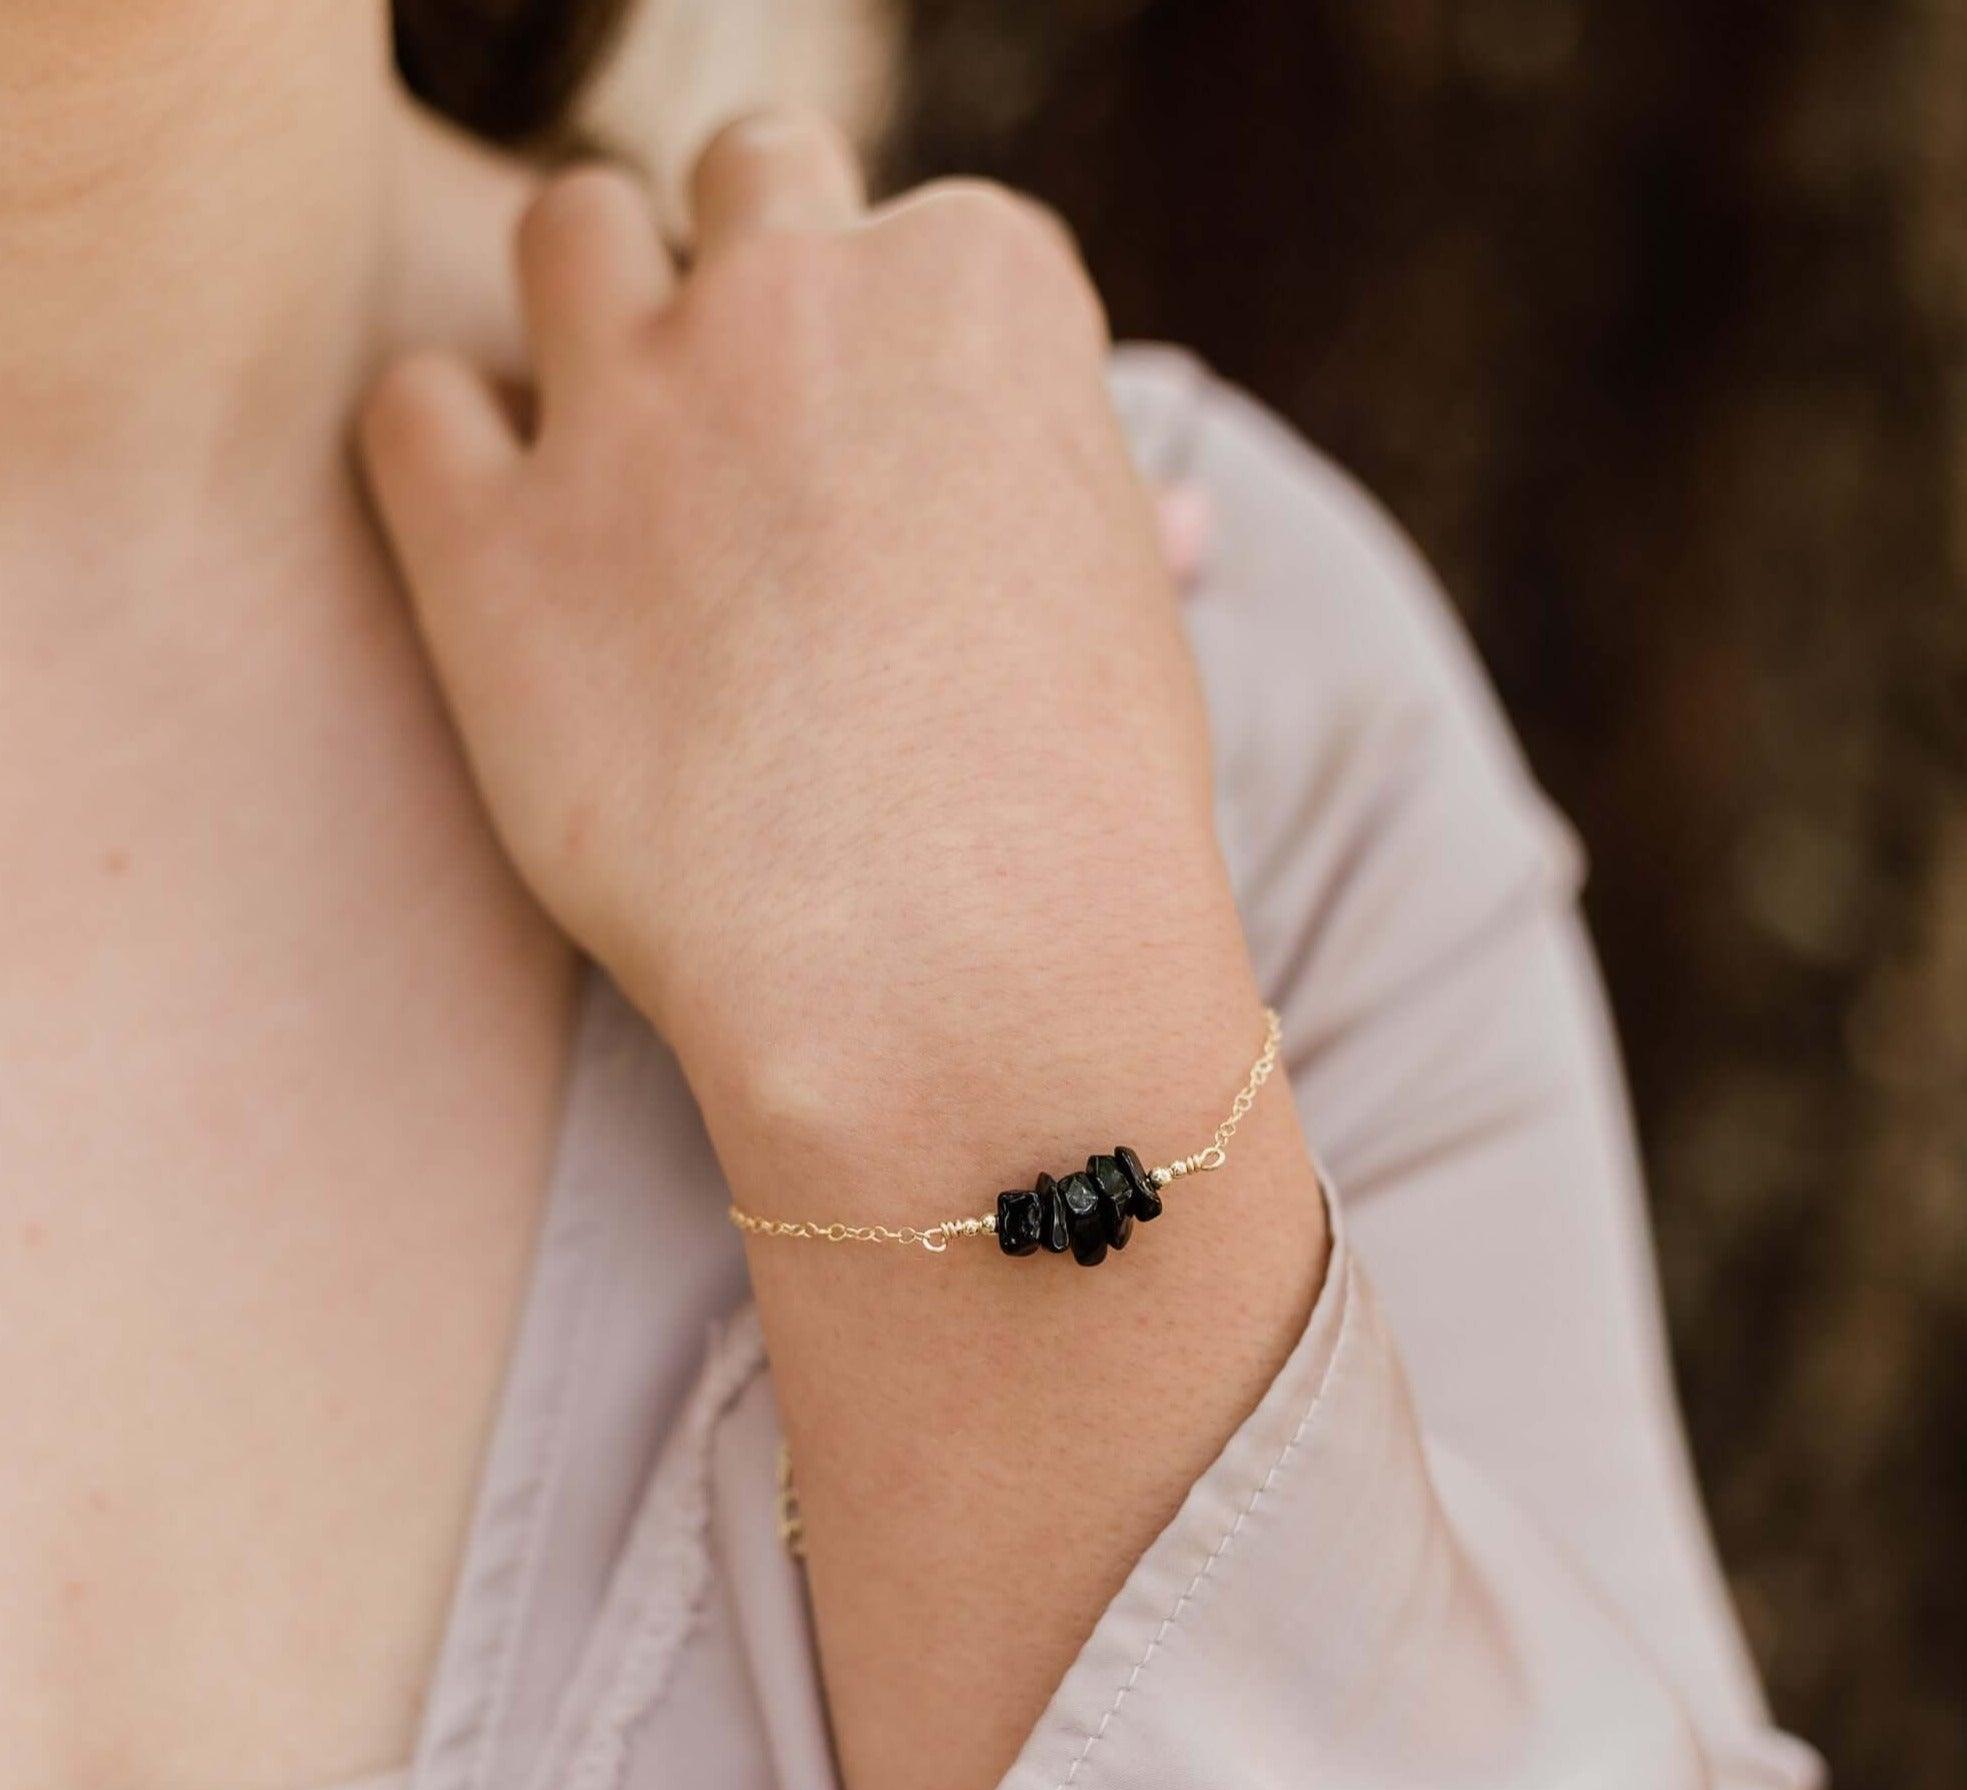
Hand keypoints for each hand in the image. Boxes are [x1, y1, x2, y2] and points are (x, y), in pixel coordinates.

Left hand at [360, 114, 1259, 1186]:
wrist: (960, 983)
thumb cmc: (1082, 824)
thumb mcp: (1127, 622)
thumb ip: (1081, 513)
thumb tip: (1167, 512)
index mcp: (981, 288)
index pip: (926, 232)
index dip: (906, 346)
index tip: (901, 451)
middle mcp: (798, 295)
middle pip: (747, 177)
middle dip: (754, 272)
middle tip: (765, 422)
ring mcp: (633, 404)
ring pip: (569, 231)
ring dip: (599, 312)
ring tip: (635, 458)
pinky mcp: (490, 543)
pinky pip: (417, 406)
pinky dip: (454, 450)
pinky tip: (517, 542)